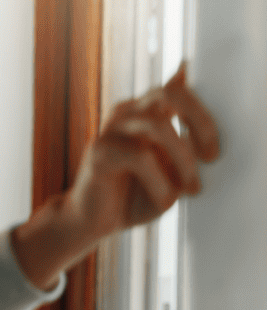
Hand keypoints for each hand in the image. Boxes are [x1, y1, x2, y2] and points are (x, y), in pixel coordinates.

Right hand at [64, 62, 219, 241]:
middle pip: (169, 92)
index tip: (216, 148)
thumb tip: (210, 139)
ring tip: (191, 188)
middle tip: (212, 156)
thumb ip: (186, 150)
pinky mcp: (99, 151)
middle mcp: (127, 114)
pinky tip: (164, 201)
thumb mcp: (170, 172)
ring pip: (158, 125)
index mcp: (145, 113)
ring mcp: (111, 130)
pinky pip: (140, 157)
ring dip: (183, 159)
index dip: (204, 109)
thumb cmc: (135, 197)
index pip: (179, 88)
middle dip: (200, 122)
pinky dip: (160, 183)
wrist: (93, 222)